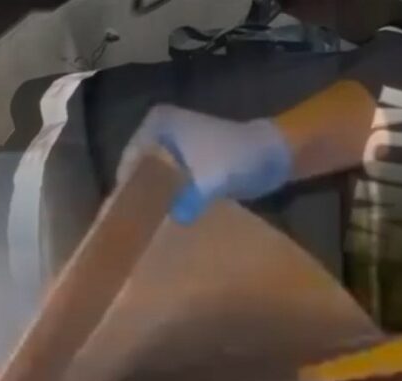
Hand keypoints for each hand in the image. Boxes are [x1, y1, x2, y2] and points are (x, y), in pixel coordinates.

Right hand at [117, 105, 292, 224]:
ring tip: (150, 233)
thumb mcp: (209, 180)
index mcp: (156, 125)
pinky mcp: (193, 164)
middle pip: (141, 172)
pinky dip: (174, 201)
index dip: (127, 193)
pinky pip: (174, 185)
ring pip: (157, 180)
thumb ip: (185, 201)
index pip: (129, 164)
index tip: (126, 224)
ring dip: (157, 202)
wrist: (275, 154)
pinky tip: (171, 224)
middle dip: (141, 199)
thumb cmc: (239, 158)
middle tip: (137, 234)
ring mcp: (177, 147)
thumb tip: (172, 219)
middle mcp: (160, 132)